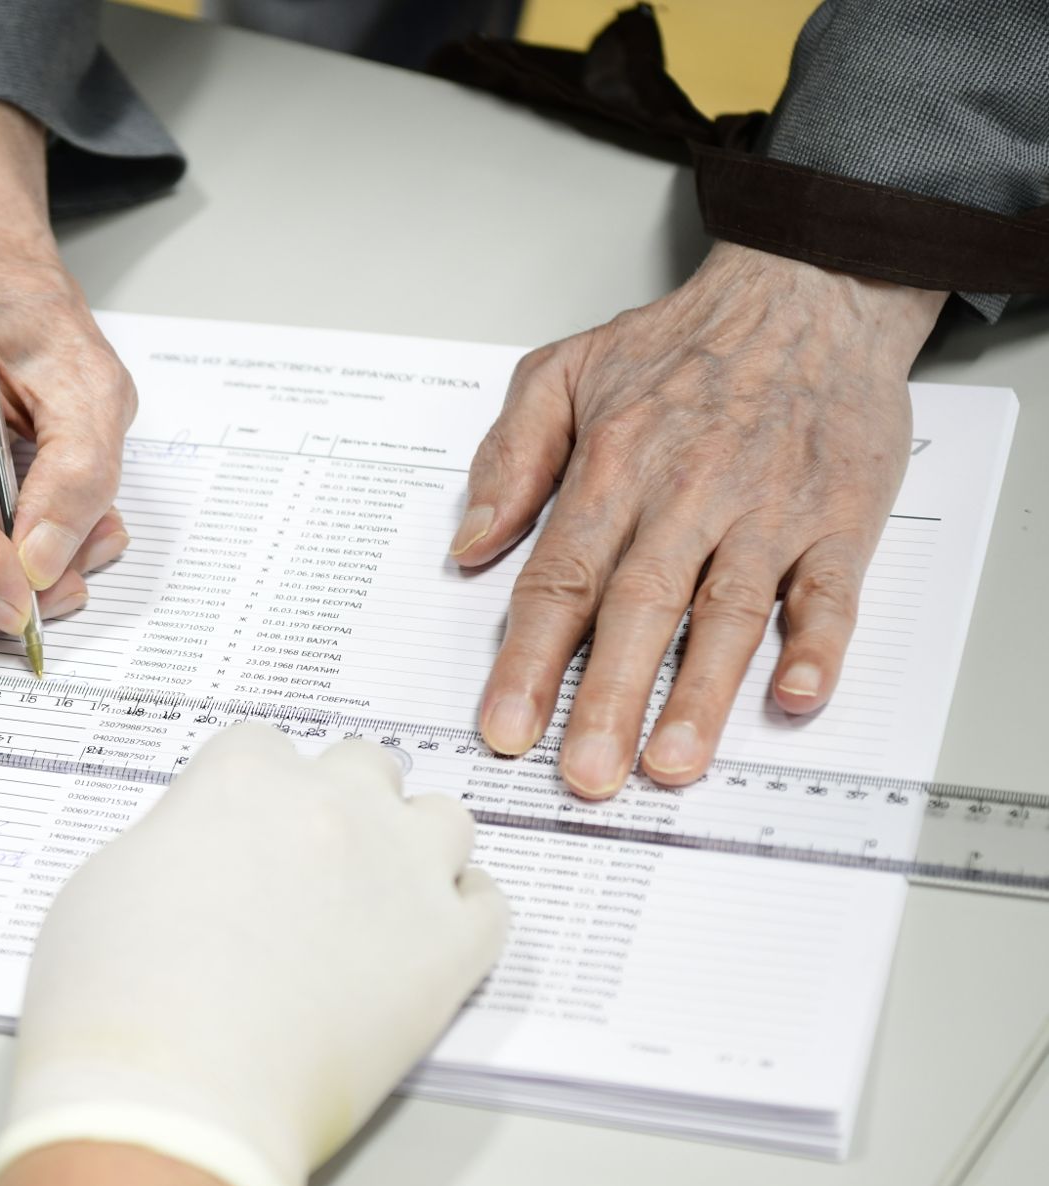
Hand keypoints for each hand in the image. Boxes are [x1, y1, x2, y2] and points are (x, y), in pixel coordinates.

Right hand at [0, 723, 506, 1185]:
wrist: (175, 1096)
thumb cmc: (114, 1001)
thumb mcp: (106, 884)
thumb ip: (170, 847)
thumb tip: (198, 862)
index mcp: (244, 778)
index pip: (264, 747)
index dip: (251, 795)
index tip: (241, 837)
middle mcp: (333, 805)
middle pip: (363, 766)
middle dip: (341, 804)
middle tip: (311, 868)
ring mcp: (401, 872)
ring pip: (442, 819)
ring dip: (413, 848)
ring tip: (381, 902)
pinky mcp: (448, 950)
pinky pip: (490, 905)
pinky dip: (464, 915)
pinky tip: (429, 943)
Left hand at [452, 243, 945, 796]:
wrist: (809, 290)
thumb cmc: (683, 342)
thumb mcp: (563, 370)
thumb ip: (508, 459)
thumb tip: (469, 542)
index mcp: (614, 468)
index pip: (559, 580)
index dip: (528, 660)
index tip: (505, 726)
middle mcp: (687, 495)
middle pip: (637, 610)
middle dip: (606, 698)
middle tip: (584, 772)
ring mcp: (767, 510)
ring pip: (728, 613)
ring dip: (700, 693)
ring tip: (671, 761)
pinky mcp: (839, 517)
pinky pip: (831, 591)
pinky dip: (818, 645)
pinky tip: (795, 695)